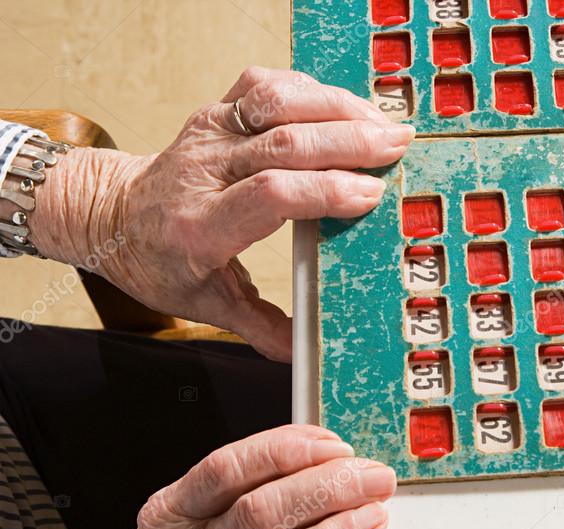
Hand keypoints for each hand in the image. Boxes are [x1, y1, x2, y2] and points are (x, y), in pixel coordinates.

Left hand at [33, 67, 413, 360]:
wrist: (112, 216)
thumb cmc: (162, 263)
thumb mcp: (206, 305)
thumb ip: (261, 328)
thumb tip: (308, 353)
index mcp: (200, 226)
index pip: (270, 195)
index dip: (326, 190)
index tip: (370, 195)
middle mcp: (203, 172)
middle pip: (282, 142)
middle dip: (348, 141)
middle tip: (397, 148)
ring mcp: (209, 134)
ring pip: (276, 103)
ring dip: (336, 108)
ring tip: (382, 123)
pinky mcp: (217, 111)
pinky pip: (265, 85)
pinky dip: (310, 90)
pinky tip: (343, 106)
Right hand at [84, 425, 397, 528]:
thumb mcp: (180, 515)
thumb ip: (237, 485)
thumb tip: (318, 453)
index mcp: (178, 511)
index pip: (231, 468)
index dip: (288, 450)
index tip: (336, 447)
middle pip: (260, 511)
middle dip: (328, 489)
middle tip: (375, 481)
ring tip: (369, 523)